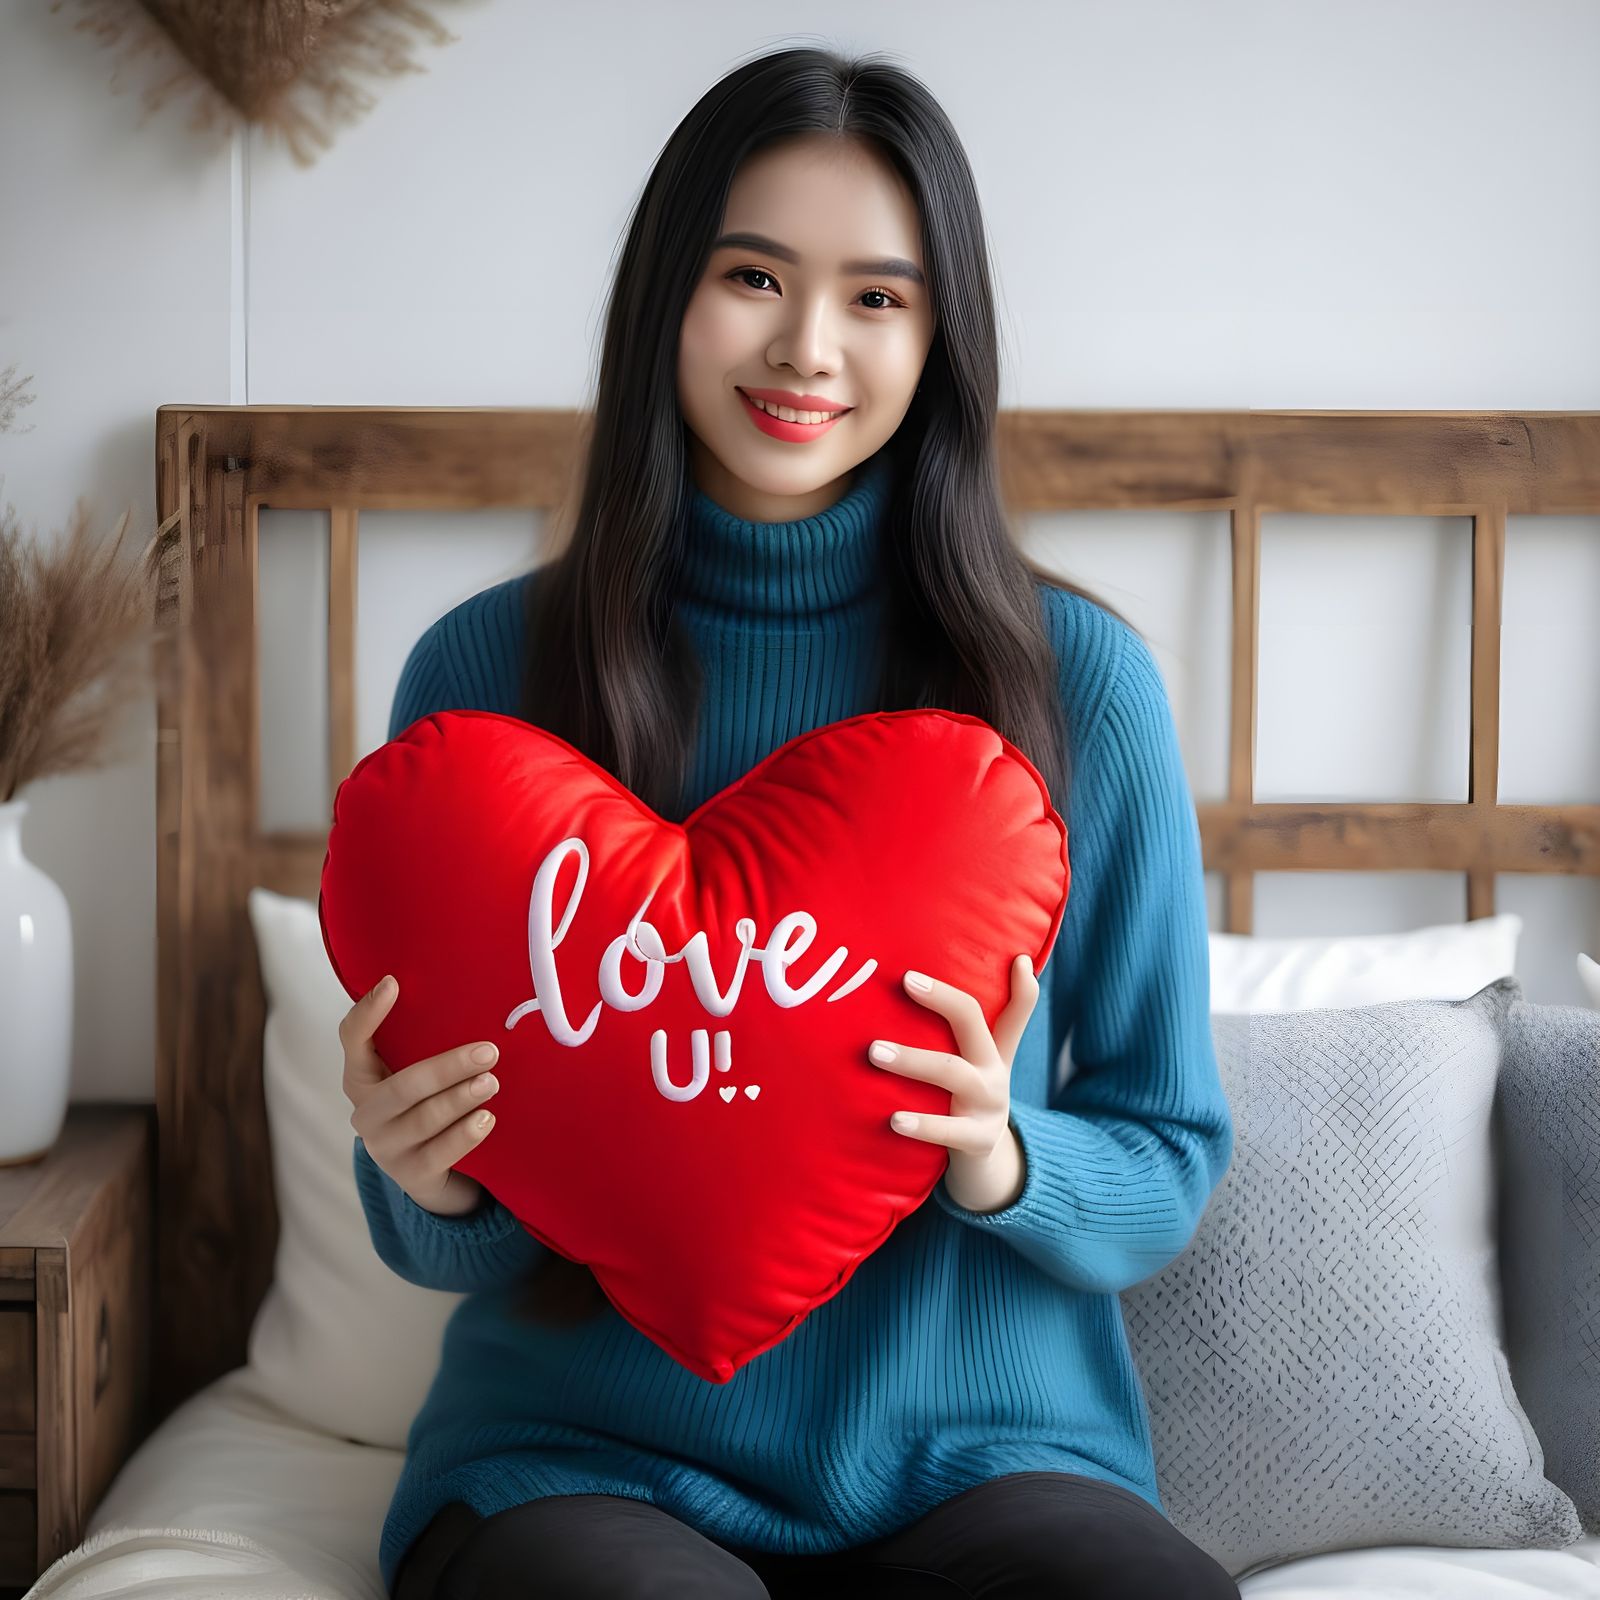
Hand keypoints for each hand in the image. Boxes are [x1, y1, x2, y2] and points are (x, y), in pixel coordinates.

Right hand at [340, 974, 502, 1217]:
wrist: (428, 1170)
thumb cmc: (424, 1104)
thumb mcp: (415, 1071)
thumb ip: (422, 1042)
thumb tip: (468, 993)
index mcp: (361, 1077)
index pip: (352, 1040)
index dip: (368, 1012)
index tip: (393, 982)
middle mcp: (366, 1112)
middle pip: (403, 1086)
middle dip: (447, 1067)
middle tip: (489, 1052)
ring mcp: (385, 1147)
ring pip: (422, 1120)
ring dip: (460, 1099)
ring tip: (491, 1083)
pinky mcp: (409, 1174)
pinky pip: (437, 1155)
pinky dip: (463, 1136)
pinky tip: (486, 1119)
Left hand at [867, 954, 1040, 1213]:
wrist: (985, 1166)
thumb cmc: (971, 1098)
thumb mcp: (987, 1062)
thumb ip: (987, 1023)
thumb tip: (1010, 964)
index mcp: (994, 1050)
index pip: (1017, 1010)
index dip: (1022, 987)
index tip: (1017, 959)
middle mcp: (994, 1071)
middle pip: (974, 1024)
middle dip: (942, 1000)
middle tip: (905, 980)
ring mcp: (989, 1105)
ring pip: (952, 1072)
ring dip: (912, 1059)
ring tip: (874, 1052)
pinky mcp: (977, 1140)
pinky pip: (947, 1131)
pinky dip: (921, 1124)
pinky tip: (893, 1119)